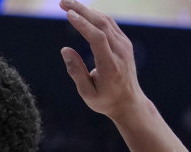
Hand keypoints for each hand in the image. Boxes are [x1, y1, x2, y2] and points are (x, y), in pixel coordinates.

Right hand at [59, 0, 143, 120]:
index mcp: (111, 66)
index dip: (83, 24)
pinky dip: (94, 15)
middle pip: (101, 24)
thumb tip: (65, 49)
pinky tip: (82, 12)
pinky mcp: (124, 42)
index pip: (98, 38)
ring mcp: (124, 45)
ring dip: (87, 10)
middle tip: (62, 2)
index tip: (67, 14)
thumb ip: (76, 71)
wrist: (129, 102)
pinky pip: (109, 24)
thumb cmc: (104, 100)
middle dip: (81, 10)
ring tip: (68, 4)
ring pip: (105, 21)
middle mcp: (120, 52)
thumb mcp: (86, 93)